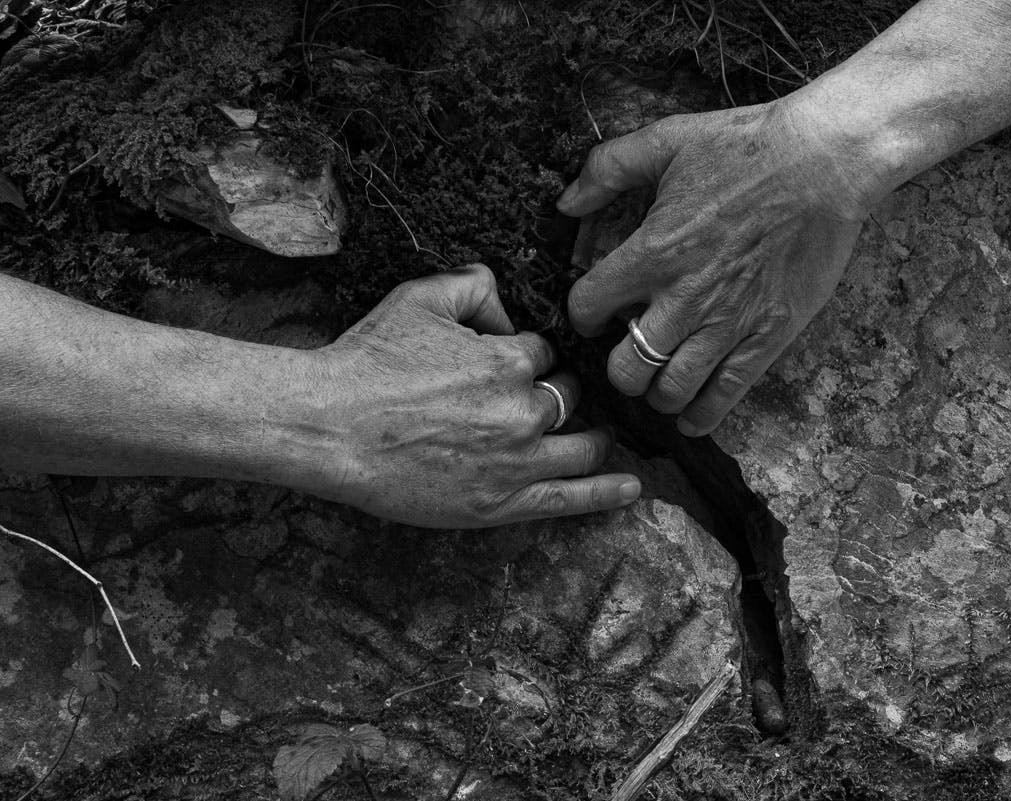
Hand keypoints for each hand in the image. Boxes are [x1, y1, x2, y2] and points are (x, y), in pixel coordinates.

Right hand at [300, 264, 639, 527]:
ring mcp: (516, 460)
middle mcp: (522, 410)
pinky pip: (569, 498)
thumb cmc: (370, 361)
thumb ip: (473, 284)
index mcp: (508, 360)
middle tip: (534, 398)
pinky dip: (605, 493)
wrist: (332, 427)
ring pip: (581, 445)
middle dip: (557, 392)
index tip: (508, 362)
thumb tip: (505, 295)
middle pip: (566, 397)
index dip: (528, 354)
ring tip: (594, 437)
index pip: (546, 353)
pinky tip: (631, 490)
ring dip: (590, 437)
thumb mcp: (419, 298)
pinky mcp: (502, 502)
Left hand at [558, 92, 882, 435]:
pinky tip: (691, 416)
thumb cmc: (746, 146)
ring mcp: (729, 322)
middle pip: (626, 367)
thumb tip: (565, 201)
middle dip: (618, 367)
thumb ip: (607, 168)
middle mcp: (685, 297)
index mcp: (653, 251)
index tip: (594, 314)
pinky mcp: (769, 335)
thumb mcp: (666, 140)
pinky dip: (703, 414)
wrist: (824, 162)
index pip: (587, 307)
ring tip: (659, 382)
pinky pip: (726, 394)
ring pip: (673, 390)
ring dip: (657, 393)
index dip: (581, 315)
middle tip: (627, 353)